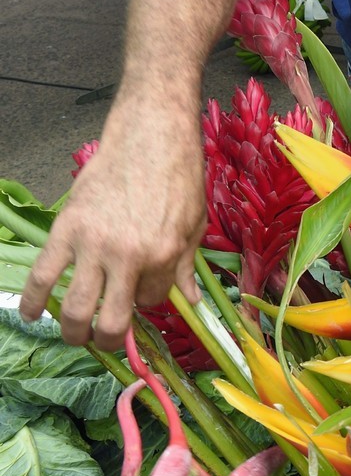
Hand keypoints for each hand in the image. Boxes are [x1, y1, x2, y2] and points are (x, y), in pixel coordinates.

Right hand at [22, 112, 205, 348]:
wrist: (150, 136)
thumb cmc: (178, 175)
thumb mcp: (194, 222)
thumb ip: (188, 266)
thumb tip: (192, 303)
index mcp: (164, 255)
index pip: (152, 301)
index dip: (148, 303)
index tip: (143, 295)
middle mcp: (129, 257)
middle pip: (113, 319)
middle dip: (108, 338)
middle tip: (104, 339)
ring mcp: (94, 244)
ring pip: (76, 307)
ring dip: (74, 331)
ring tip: (75, 335)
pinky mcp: (66, 229)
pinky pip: (43, 274)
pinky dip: (33, 299)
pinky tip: (32, 313)